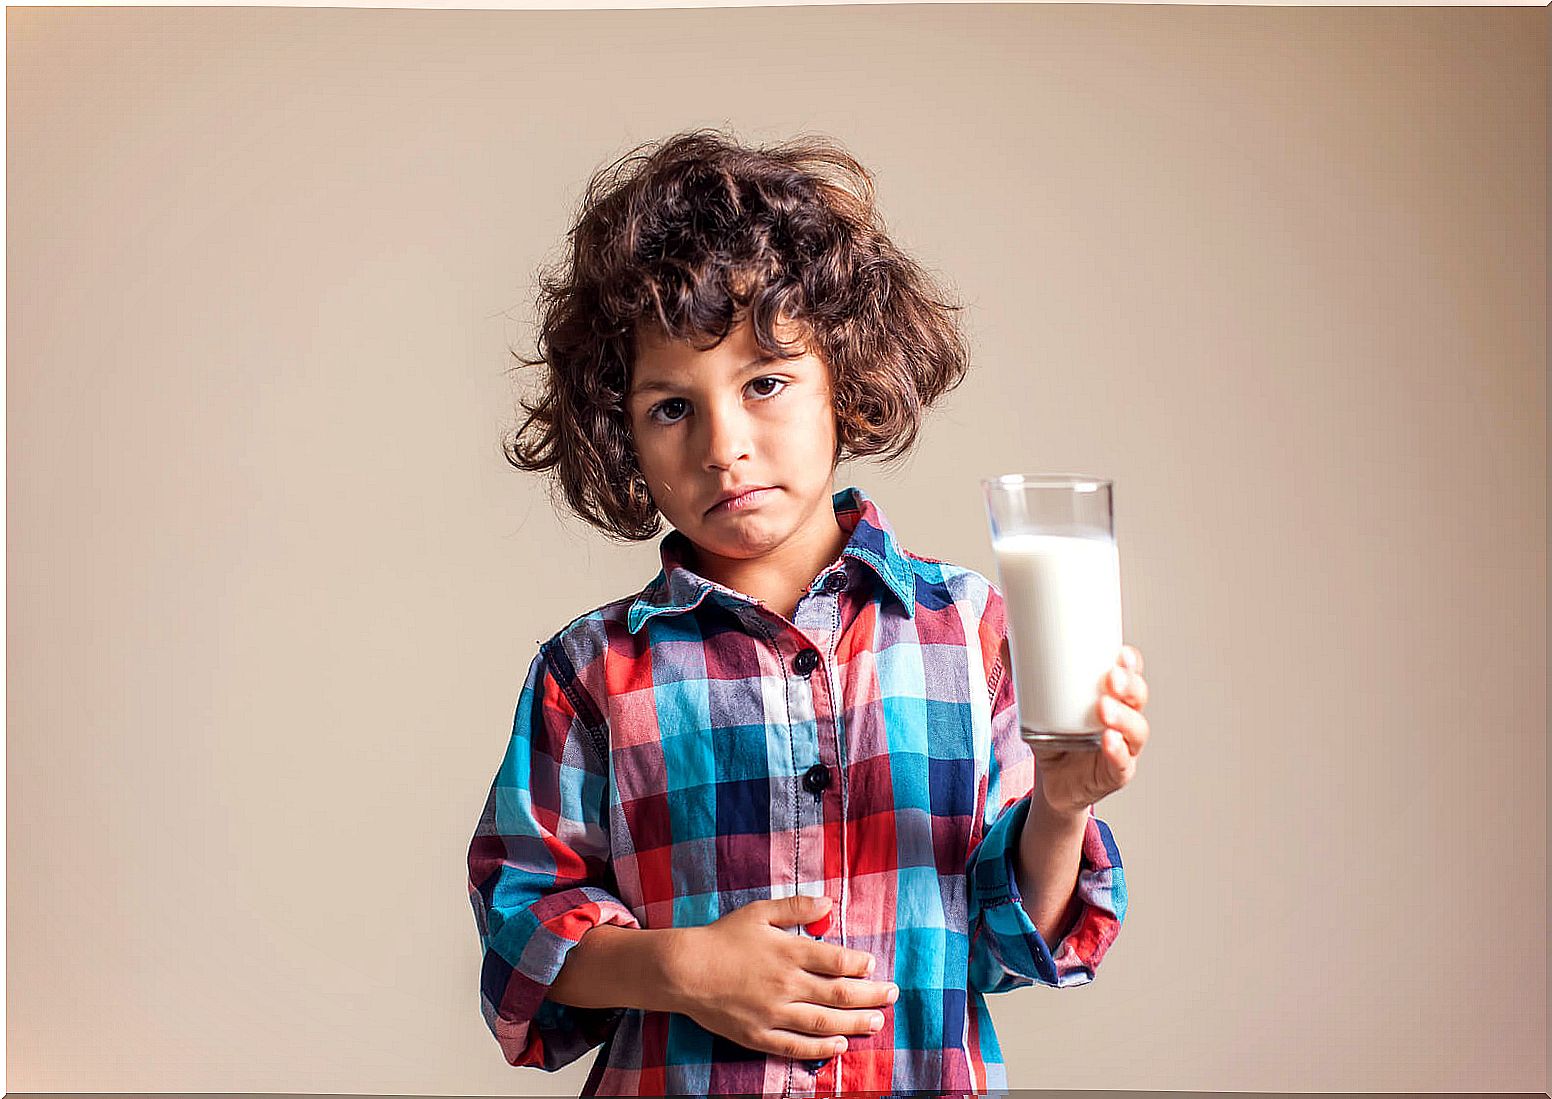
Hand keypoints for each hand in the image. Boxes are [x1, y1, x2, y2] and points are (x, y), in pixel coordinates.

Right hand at [662, 895, 897, 1060]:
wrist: (684, 970)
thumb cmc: (722, 937)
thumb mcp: (759, 912)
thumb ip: (796, 907)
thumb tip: (829, 903)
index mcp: (788, 951)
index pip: (837, 961)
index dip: (861, 965)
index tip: (873, 966)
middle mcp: (786, 984)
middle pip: (839, 993)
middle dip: (871, 995)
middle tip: (892, 996)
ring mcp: (773, 1013)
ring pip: (824, 1022)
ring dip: (855, 1023)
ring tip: (876, 1023)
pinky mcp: (759, 1035)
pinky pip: (797, 1046)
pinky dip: (822, 1048)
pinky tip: (840, 1045)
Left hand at [1028, 644, 1150, 815]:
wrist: (1055, 783)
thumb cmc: (1056, 738)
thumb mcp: (1039, 706)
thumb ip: (1025, 676)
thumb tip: (1006, 643)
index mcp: (1111, 697)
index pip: (1130, 675)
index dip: (1130, 663)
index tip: (1121, 653)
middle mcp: (1123, 720)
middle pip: (1137, 698)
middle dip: (1129, 685)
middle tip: (1111, 677)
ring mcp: (1124, 748)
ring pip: (1136, 730)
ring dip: (1124, 717)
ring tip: (1104, 707)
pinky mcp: (1115, 774)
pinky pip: (1122, 763)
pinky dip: (1117, 751)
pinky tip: (1108, 740)